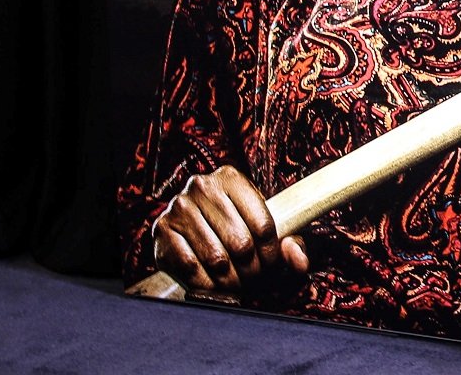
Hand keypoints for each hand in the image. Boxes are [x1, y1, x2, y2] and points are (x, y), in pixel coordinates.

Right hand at [151, 165, 308, 292]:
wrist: (190, 231)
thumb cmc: (236, 228)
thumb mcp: (264, 230)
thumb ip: (290, 243)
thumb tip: (299, 260)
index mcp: (231, 177)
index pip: (264, 224)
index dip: (272, 253)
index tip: (269, 263)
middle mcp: (202, 186)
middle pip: (241, 243)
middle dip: (251, 269)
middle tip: (250, 276)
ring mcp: (178, 207)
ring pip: (216, 258)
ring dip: (230, 280)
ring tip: (234, 281)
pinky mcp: (160, 232)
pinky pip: (189, 267)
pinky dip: (205, 283)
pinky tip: (212, 283)